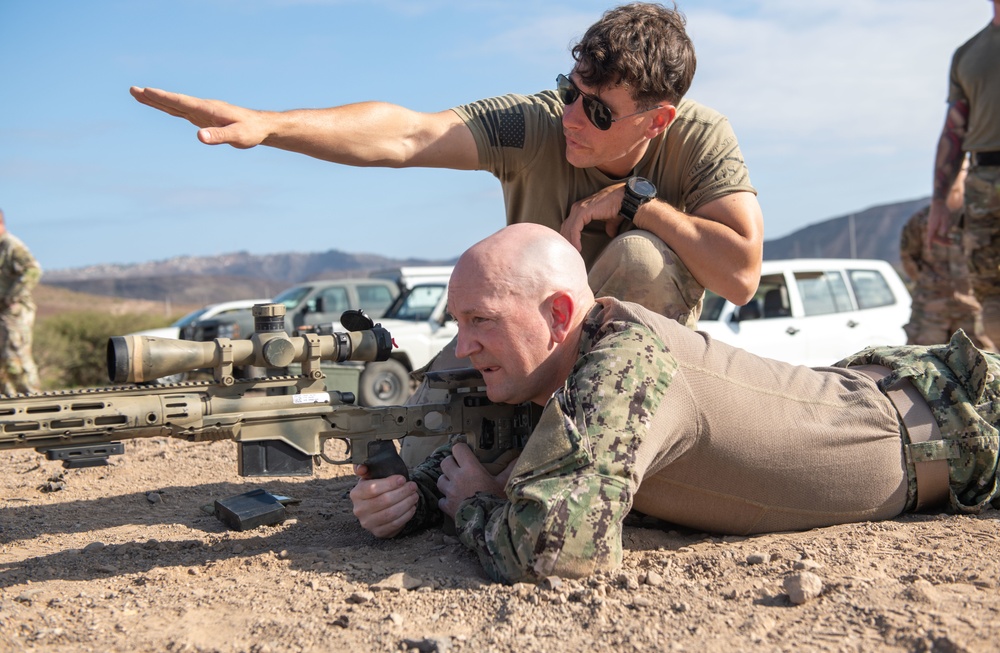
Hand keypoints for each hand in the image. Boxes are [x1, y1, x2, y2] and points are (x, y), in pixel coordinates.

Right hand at [129, 87, 269, 148]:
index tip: (146, 91)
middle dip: (152, 97)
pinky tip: (160, 105)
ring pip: (175, 105)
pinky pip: (181, 111)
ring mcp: (201, 112)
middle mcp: (202, 107)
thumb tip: (199, 137)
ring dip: (157, 100)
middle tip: (132, 90)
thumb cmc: (251, 131)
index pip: (181, 102)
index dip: (163, 98)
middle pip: (173, 101)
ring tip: (138, 94)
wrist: (260, 126)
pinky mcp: (202, 117)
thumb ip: (219, 136)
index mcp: (208, 109)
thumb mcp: (237, 137)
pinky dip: (168, 107)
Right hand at [349, 463, 417, 537]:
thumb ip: (366, 469)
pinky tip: (412, 507)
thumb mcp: (370, 477)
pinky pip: (395, 524)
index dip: (390, 483)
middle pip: (384, 500)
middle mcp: (359, 510)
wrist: (376, 509)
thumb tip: (361, 468)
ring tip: (414, 495)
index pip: (372, 488)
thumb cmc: (376, 489)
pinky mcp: (378, 532)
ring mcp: (368, 523)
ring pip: (391, 513)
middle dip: (402, 492)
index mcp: (356, 494)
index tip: (402, 479)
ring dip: (407, 503)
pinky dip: (406, 515)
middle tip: (413, 486)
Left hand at [436, 443, 505, 518]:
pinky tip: (454, 502)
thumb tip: (519, 456)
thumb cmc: (497, 500)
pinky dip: (446, 500)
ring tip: (455, 485)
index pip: (458, 449)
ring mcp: (450, 492)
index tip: (465, 453)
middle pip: (445, 463)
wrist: (488, 523)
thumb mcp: (504, 483)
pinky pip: (441, 500)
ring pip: (440, 480)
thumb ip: (509, 469)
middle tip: (459, 468)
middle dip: (451, 464)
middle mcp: (457, 477)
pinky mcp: (447, 506)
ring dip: (446, 481)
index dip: (461, 450)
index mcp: (471, 468)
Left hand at [560, 184, 627, 250]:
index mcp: (581, 209)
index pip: (569, 225)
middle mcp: (577, 208)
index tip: (572, 250)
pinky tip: (578, 249)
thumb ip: (608, 227)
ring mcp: (579, 209)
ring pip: (568, 229)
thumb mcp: (610, 219)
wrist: (624, 199)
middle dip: (566, 242)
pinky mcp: (583, 212)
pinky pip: (575, 228)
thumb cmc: (618, 206)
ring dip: (570, 243)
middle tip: (570, 255)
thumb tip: (611, 234)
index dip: (569, 238)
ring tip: (574, 255)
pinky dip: (575, 239)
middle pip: (566, 227)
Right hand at [926, 200, 953, 246]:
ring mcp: (932, 226)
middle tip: (952, 243)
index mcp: (932, 227)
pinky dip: (942, 235)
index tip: (930, 250)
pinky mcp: (934, 224)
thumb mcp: (946, 218)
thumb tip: (944, 233)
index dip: (930, 244)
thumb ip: (945, 226)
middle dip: (943, 242)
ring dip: (943, 239)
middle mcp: (931, 227)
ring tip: (952, 240)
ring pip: (936, 235)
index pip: (930, 238)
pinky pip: (937, 232)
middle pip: (935, 238)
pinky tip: (948, 235)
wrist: (938, 203)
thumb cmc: (942, 210)